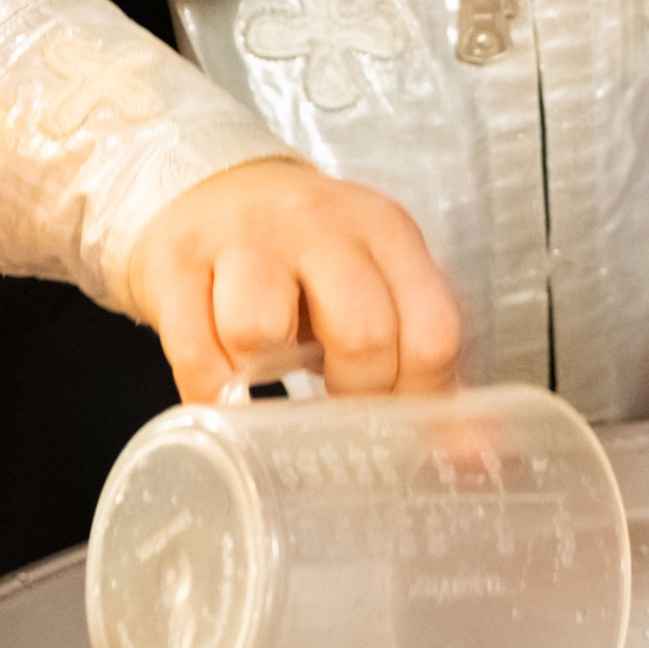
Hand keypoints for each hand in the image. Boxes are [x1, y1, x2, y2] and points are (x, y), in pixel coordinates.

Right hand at [125, 158, 459, 401]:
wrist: (207, 190)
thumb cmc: (302, 258)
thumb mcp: (374, 286)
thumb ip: (421, 363)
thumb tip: (474, 457)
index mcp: (386, 232)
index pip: (432, 328)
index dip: (419, 394)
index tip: (397, 420)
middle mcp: (322, 225)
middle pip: (361, 334)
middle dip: (352, 393)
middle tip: (336, 410)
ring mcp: (244, 238)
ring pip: (261, 332)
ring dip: (264, 379)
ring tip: (268, 375)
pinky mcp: (174, 260)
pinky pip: (192, 350)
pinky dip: (209, 392)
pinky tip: (221, 390)